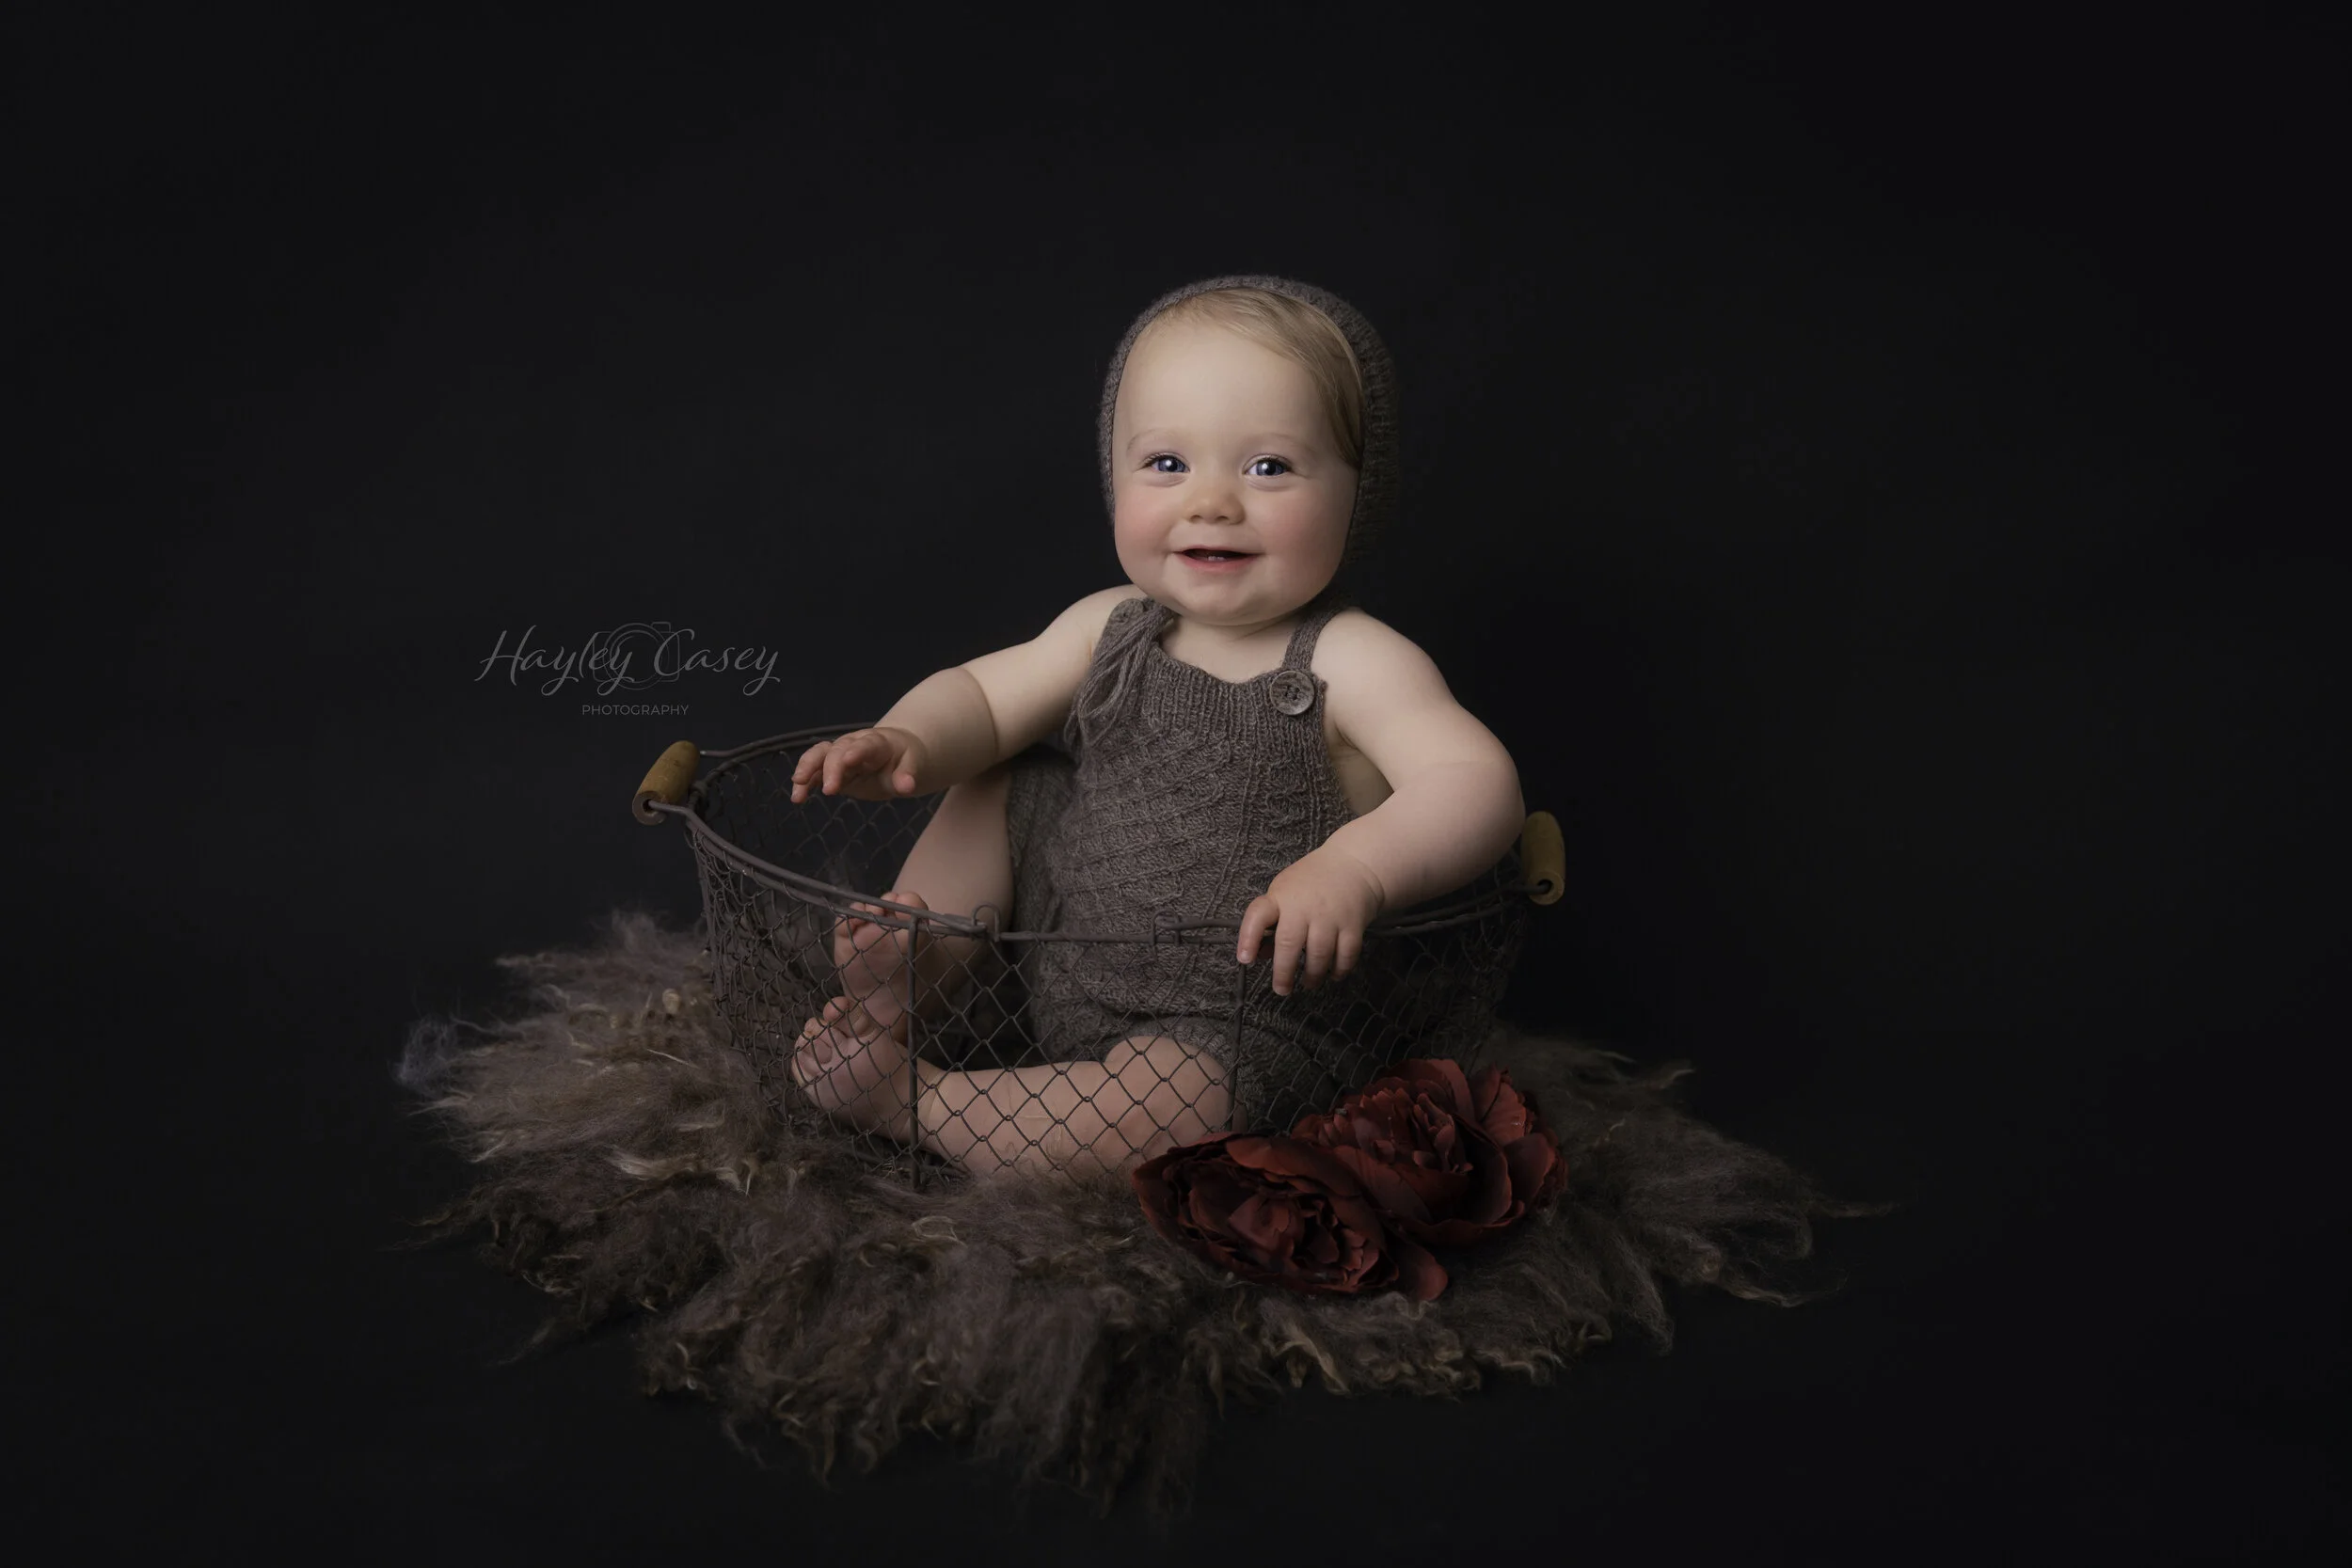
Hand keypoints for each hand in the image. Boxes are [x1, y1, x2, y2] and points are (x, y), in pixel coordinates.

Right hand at [789, 727, 927, 802]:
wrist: (895, 753)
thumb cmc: (904, 758)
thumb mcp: (912, 765)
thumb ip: (907, 775)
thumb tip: (906, 787)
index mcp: (877, 742)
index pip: (866, 744)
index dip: (857, 751)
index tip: (847, 760)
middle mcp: (854, 745)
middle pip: (838, 751)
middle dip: (831, 768)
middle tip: (830, 790)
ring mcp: (839, 755)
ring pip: (819, 755)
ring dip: (807, 768)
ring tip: (799, 785)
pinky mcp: (831, 768)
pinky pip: (814, 771)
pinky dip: (804, 782)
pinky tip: (797, 797)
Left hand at [1236, 846, 1386, 996]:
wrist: (1353, 865)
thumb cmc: (1311, 882)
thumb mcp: (1283, 892)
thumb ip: (1271, 922)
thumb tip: (1260, 955)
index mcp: (1281, 897)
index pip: (1258, 915)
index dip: (1248, 938)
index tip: (1245, 960)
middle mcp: (1304, 906)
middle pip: (1289, 943)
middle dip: (1284, 972)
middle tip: (1281, 989)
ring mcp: (1330, 916)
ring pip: (1319, 954)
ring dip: (1313, 975)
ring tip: (1308, 984)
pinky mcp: (1353, 925)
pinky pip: (1346, 954)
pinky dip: (1339, 970)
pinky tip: (1333, 975)